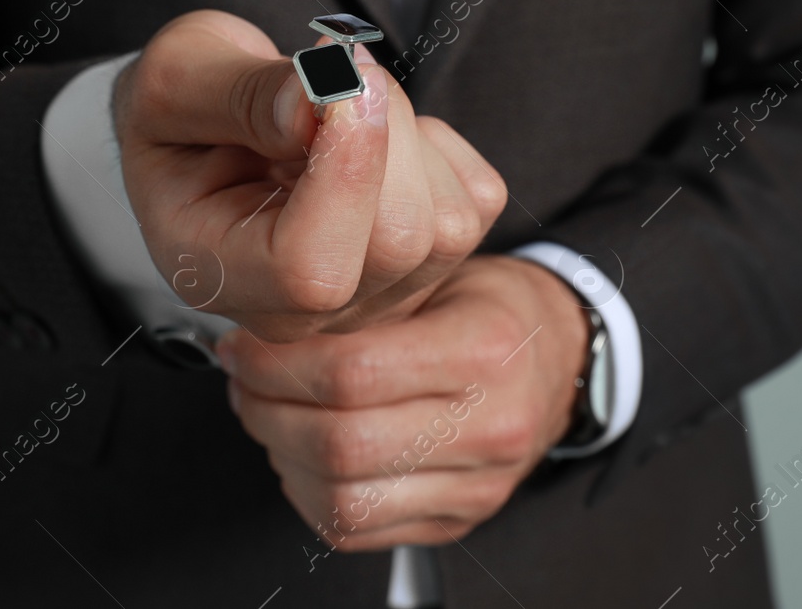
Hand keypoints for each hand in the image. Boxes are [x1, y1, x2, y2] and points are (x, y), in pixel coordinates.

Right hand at [114, 10, 506, 341]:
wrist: (208, 124)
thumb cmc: (184, 105)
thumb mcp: (177, 76)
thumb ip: (239, 93)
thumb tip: (316, 104)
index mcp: (217, 275)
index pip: (312, 269)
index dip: (347, 173)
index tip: (336, 80)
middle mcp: (299, 310)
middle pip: (398, 242)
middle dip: (384, 128)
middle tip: (333, 67)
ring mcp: (371, 296)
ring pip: (446, 224)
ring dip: (411, 132)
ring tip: (344, 102)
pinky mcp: (427, 264)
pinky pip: (476, 200)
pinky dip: (439, 145)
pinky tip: (380, 136)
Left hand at [218, 255, 588, 549]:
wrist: (559, 357)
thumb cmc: (490, 308)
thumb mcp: (441, 271)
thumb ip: (364, 295)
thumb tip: (264, 313)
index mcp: (485, 350)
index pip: (352, 372)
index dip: (275, 363)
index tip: (243, 345)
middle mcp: (490, 427)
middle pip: (341, 444)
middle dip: (266, 412)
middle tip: (244, 381)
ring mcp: (478, 487)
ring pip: (344, 500)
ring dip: (280, 458)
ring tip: (267, 414)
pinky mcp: (458, 522)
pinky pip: (357, 530)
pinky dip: (308, 495)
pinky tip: (301, 454)